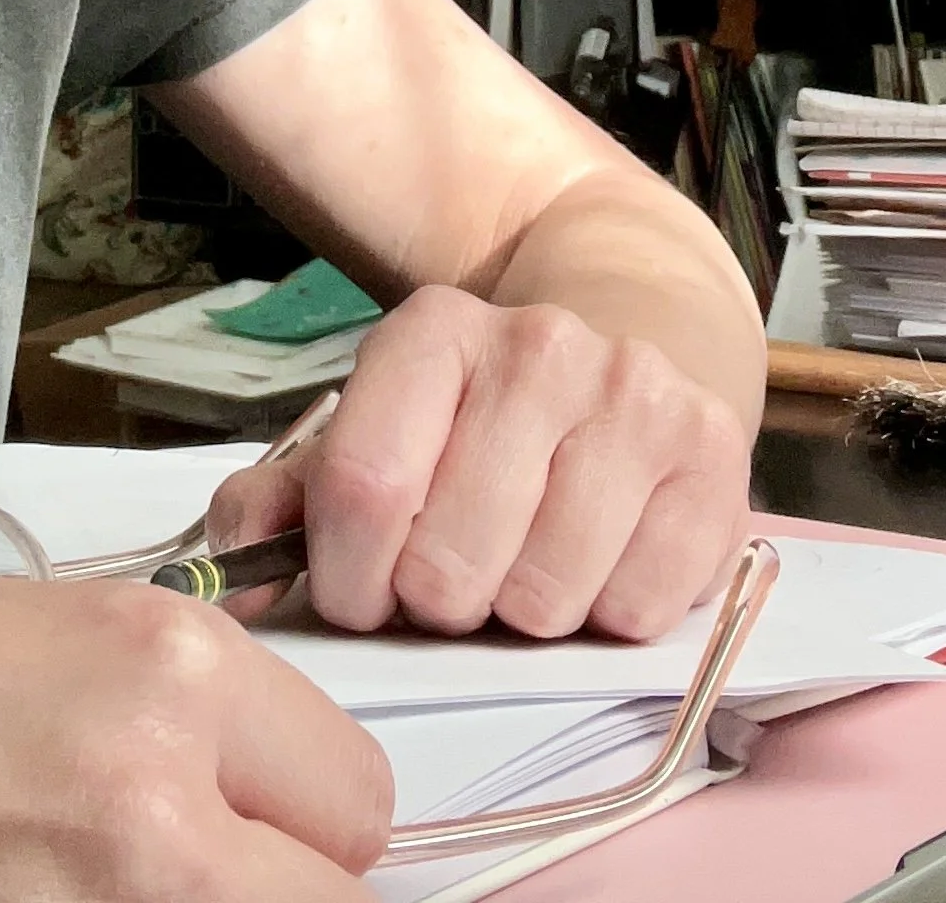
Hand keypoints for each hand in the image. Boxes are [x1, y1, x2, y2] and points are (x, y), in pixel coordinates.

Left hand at [204, 284, 750, 643]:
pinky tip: (600, 563)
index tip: (359, 594)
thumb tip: (231, 575)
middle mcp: (538, 343)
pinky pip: (640, 609)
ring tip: (523, 565)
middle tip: (453, 578)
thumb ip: (285, 501)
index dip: (348, 577)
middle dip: (437, 603)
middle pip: (449, 562)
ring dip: (524, 613)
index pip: (363, 487)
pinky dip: (610, 616)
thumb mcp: (374, 433)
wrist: (634, 341)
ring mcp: (634, 394)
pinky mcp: (714, 456)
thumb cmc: (480, 421)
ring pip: (545, 598)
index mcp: (434, 330)